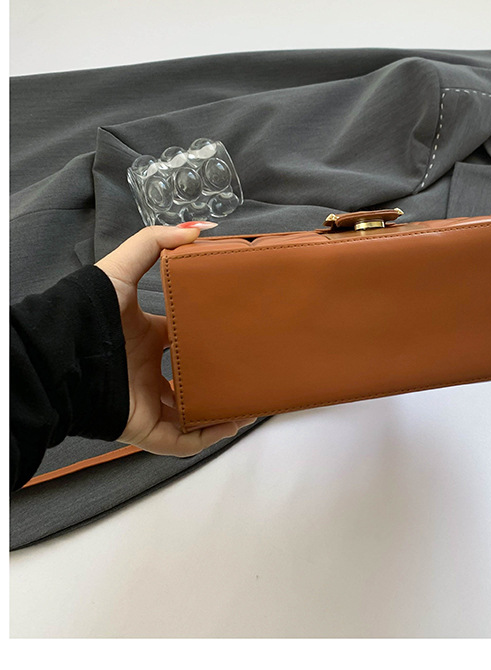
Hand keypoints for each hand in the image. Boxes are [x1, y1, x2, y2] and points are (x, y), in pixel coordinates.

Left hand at [95, 224, 255, 456]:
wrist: (62, 357)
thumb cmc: (91, 312)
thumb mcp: (123, 267)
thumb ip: (155, 242)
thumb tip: (200, 229)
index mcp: (147, 338)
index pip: (182, 340)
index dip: (208, 338)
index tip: (236, 333)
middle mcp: (148, 372)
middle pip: (190, 379)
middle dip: (219, 378)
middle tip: (249, 371)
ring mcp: (146, 402)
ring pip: (190, 413)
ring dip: (220, 410)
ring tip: (249, 402)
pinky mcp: (143, 428)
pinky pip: (180, 440)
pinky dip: (206, 436)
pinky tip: (229, 424)